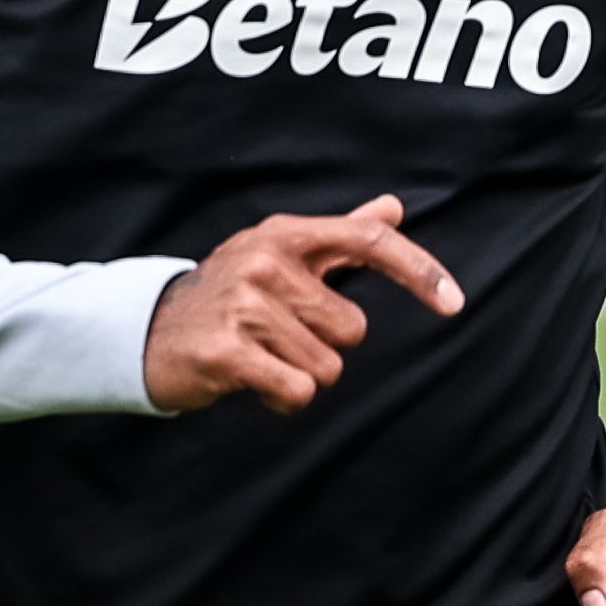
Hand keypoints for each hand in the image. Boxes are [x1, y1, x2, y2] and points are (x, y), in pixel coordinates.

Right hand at [142, 196, 461, 413]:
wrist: (150, 330)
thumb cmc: (231, 293)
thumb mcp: (282, 255)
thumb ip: (342, 234)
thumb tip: (394, 207)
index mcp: (286, 234)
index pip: (369, 243)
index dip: (420, 271)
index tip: (455, 303)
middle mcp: (265, 261)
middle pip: (352, 328)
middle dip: (324, 344)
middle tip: (280, 335)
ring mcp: (243, 305)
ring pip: (326, 368)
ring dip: (299, 372)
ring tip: (261, 355)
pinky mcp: (225, 351)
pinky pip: (297, 392)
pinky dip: (283, 398)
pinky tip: (253, 380)